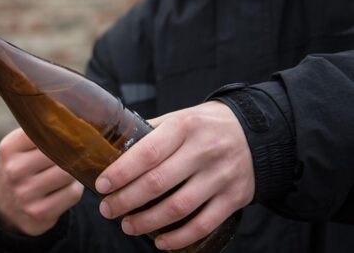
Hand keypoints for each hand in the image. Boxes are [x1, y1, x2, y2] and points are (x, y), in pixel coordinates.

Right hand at [0, 128, 83, 235]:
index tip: (73, 129)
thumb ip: (37, 133)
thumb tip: (72, 118)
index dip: (63, 130)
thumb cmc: (19, 168)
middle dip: (73, 151)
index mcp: (9, 148)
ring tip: (71, 167)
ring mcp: (26, 194)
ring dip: (76, 170)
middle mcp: (15, 170)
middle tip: (81, 148)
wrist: (3, 207)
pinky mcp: (40, 212)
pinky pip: (72, 194)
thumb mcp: (17, 148)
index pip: (44, 131)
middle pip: (60, 153)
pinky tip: (67, 186)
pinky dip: (75, 188)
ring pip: (69, 173)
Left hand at [95, 101, 253, 249]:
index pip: (147, 152)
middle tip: (108, 209)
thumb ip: (150, 132)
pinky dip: (179, 238)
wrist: (257, 133)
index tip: (102, 185)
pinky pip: (204, 224)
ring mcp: (221, 176)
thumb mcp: (179, 118)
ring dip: (147, 222)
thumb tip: (112, 149)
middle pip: (158, 183)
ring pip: (178, 207)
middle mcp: (204, 150)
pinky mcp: (234, 197)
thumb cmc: (205, 126)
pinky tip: (160, 242)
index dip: (121, 172)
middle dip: (126, 200)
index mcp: (184, 127)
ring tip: (127, 226)